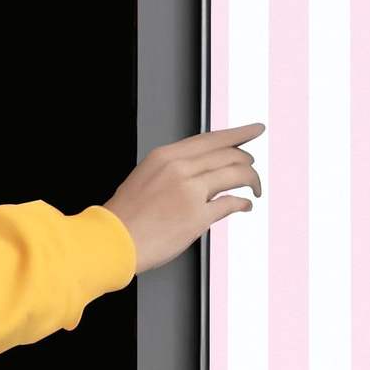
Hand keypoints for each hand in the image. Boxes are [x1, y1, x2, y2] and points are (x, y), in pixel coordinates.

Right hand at [103, 122, 264, 274]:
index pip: (211, 138)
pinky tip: (244, 205)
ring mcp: (190, 191)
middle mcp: (180, 168)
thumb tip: (200, 170)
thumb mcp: (147, 175)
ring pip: (236, 174)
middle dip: (247, 161)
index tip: (255, 129)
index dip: (238, 133)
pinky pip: (232, 203)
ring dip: (252, 180)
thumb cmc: (127, 214)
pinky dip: (243, 202)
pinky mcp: (198, 216)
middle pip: (229, 154)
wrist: (114, 240)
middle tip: (252, 167)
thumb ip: (174, 168)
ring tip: (254, 187)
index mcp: (166, 155)